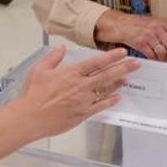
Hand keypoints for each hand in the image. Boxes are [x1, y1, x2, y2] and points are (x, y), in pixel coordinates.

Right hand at [11, 47, 138, 137]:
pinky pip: (100, 106)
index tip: (123, 52)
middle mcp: (80, 86)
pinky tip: (118, 98)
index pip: (96, 62)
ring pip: (105, 90)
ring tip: (128, 78)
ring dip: (118, 83)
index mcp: (71, 73)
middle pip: (106, 75)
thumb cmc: (33, 94)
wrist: (30, 117)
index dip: (111, 57)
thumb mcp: (39, 70)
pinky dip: (110, 101)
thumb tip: (62, 48)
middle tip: (137, 64)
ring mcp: (83, 101)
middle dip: (123, 68)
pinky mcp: (82, 114)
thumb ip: (53, 58)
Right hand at [100, 12, 166, 60]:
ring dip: (163, 59)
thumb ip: (164, 29)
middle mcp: (157, 28)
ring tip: (162, 60)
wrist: (121, 24)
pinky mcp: (140, 43)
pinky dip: (154, 59)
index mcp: (162, 22)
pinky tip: (153, 59)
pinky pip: (151, 55)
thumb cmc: (137, 24)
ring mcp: (148, 35)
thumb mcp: (154, 22)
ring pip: (162, 52)